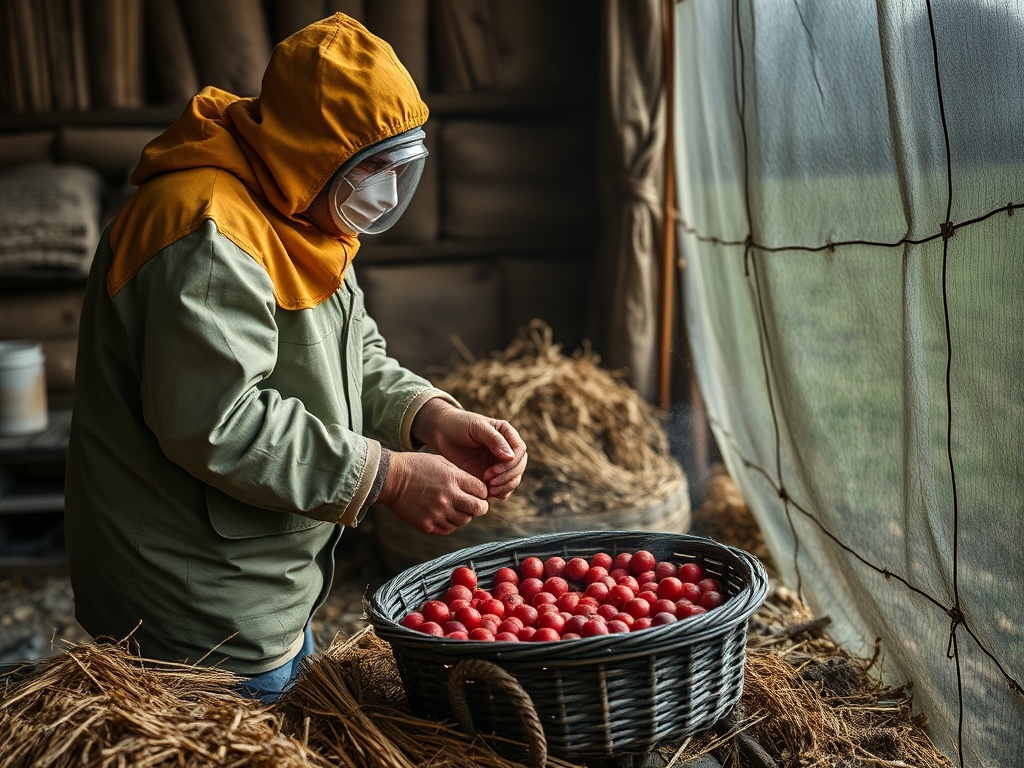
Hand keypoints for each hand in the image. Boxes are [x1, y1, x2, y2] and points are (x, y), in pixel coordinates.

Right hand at [376, 450, 487, 534]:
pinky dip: (450, 524)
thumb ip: (460, 475)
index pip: (482, 491)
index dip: (482, 492)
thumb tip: (476, 488)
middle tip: (476, 506)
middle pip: (478, 509)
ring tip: (455, 508)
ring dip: (463, 515)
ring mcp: (438, 512)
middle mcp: (448, 496)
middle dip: (480, 507)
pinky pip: (448, 529)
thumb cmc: (416, 467)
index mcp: (453, 478)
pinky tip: (444, 515)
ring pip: (464, 521)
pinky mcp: (428, 524)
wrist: (390, 478)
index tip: (478, 493)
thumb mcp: (441, 462)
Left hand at [413, 400, 527, 499]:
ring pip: (514, 480)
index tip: (493, 471)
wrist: (442, 434)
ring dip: (504, 487)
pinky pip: (503, 488)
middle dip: (507, 478)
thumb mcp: (476, 427)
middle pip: (519, 467)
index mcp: (507, 434)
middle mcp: (508, 449)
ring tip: (487, 489)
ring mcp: (500, 464)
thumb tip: (511, 456)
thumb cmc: (459, 425)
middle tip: (488, 482)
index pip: (520, 451)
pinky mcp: (492, 476)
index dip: (511, 464)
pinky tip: (486, 493)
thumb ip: (494, 439)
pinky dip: (499, 493)